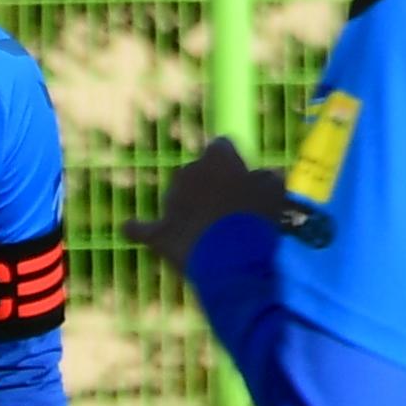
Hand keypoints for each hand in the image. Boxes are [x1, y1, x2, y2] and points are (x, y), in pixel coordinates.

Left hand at [132, 133, 283, 269]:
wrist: (234, 257)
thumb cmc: (260, 218)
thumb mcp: (275, 191)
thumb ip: (266, 178)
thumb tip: (265, 176)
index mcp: (217, 156)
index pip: (222, 148)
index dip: (232, 164)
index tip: (244, 180)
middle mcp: (188, 172)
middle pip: (197, 175)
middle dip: (208, 189)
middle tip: (230, 212)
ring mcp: (170, 202)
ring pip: (177, 200)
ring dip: (189, 211)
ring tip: (212, 235)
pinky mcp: (158, 231)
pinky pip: (140, 228)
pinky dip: (137, 228)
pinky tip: (130, 227)